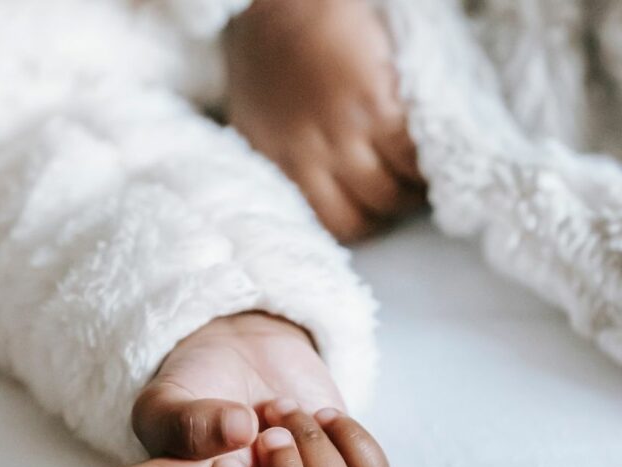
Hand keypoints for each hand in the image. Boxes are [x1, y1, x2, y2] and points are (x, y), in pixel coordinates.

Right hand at [133, 312, 389, 466]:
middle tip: (267, 428)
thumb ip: (184, 422)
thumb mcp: (166, 402)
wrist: (239, 351)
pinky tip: (322, 415)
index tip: (228, 460)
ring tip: (283, 408)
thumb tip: (239, 431)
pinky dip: (353, 440)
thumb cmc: (195, 387)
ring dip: (314, 444)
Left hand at [226, 0, 425, 241]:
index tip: (374, 213)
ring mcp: (343, 133)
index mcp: (280, 165)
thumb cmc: (266, 58)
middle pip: (364, 217)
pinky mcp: (375, 104)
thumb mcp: (257, 122)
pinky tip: (428, 153)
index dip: (360, 225)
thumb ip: (282, 161)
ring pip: (390, 193)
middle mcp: (311, 158)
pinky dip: (424, 163)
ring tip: (420, 176)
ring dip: (412, 191)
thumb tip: (307, 192)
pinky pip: (410, 155)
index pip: (329, 225)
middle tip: (404, 196)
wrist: (277, 0)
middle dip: (388, 214)